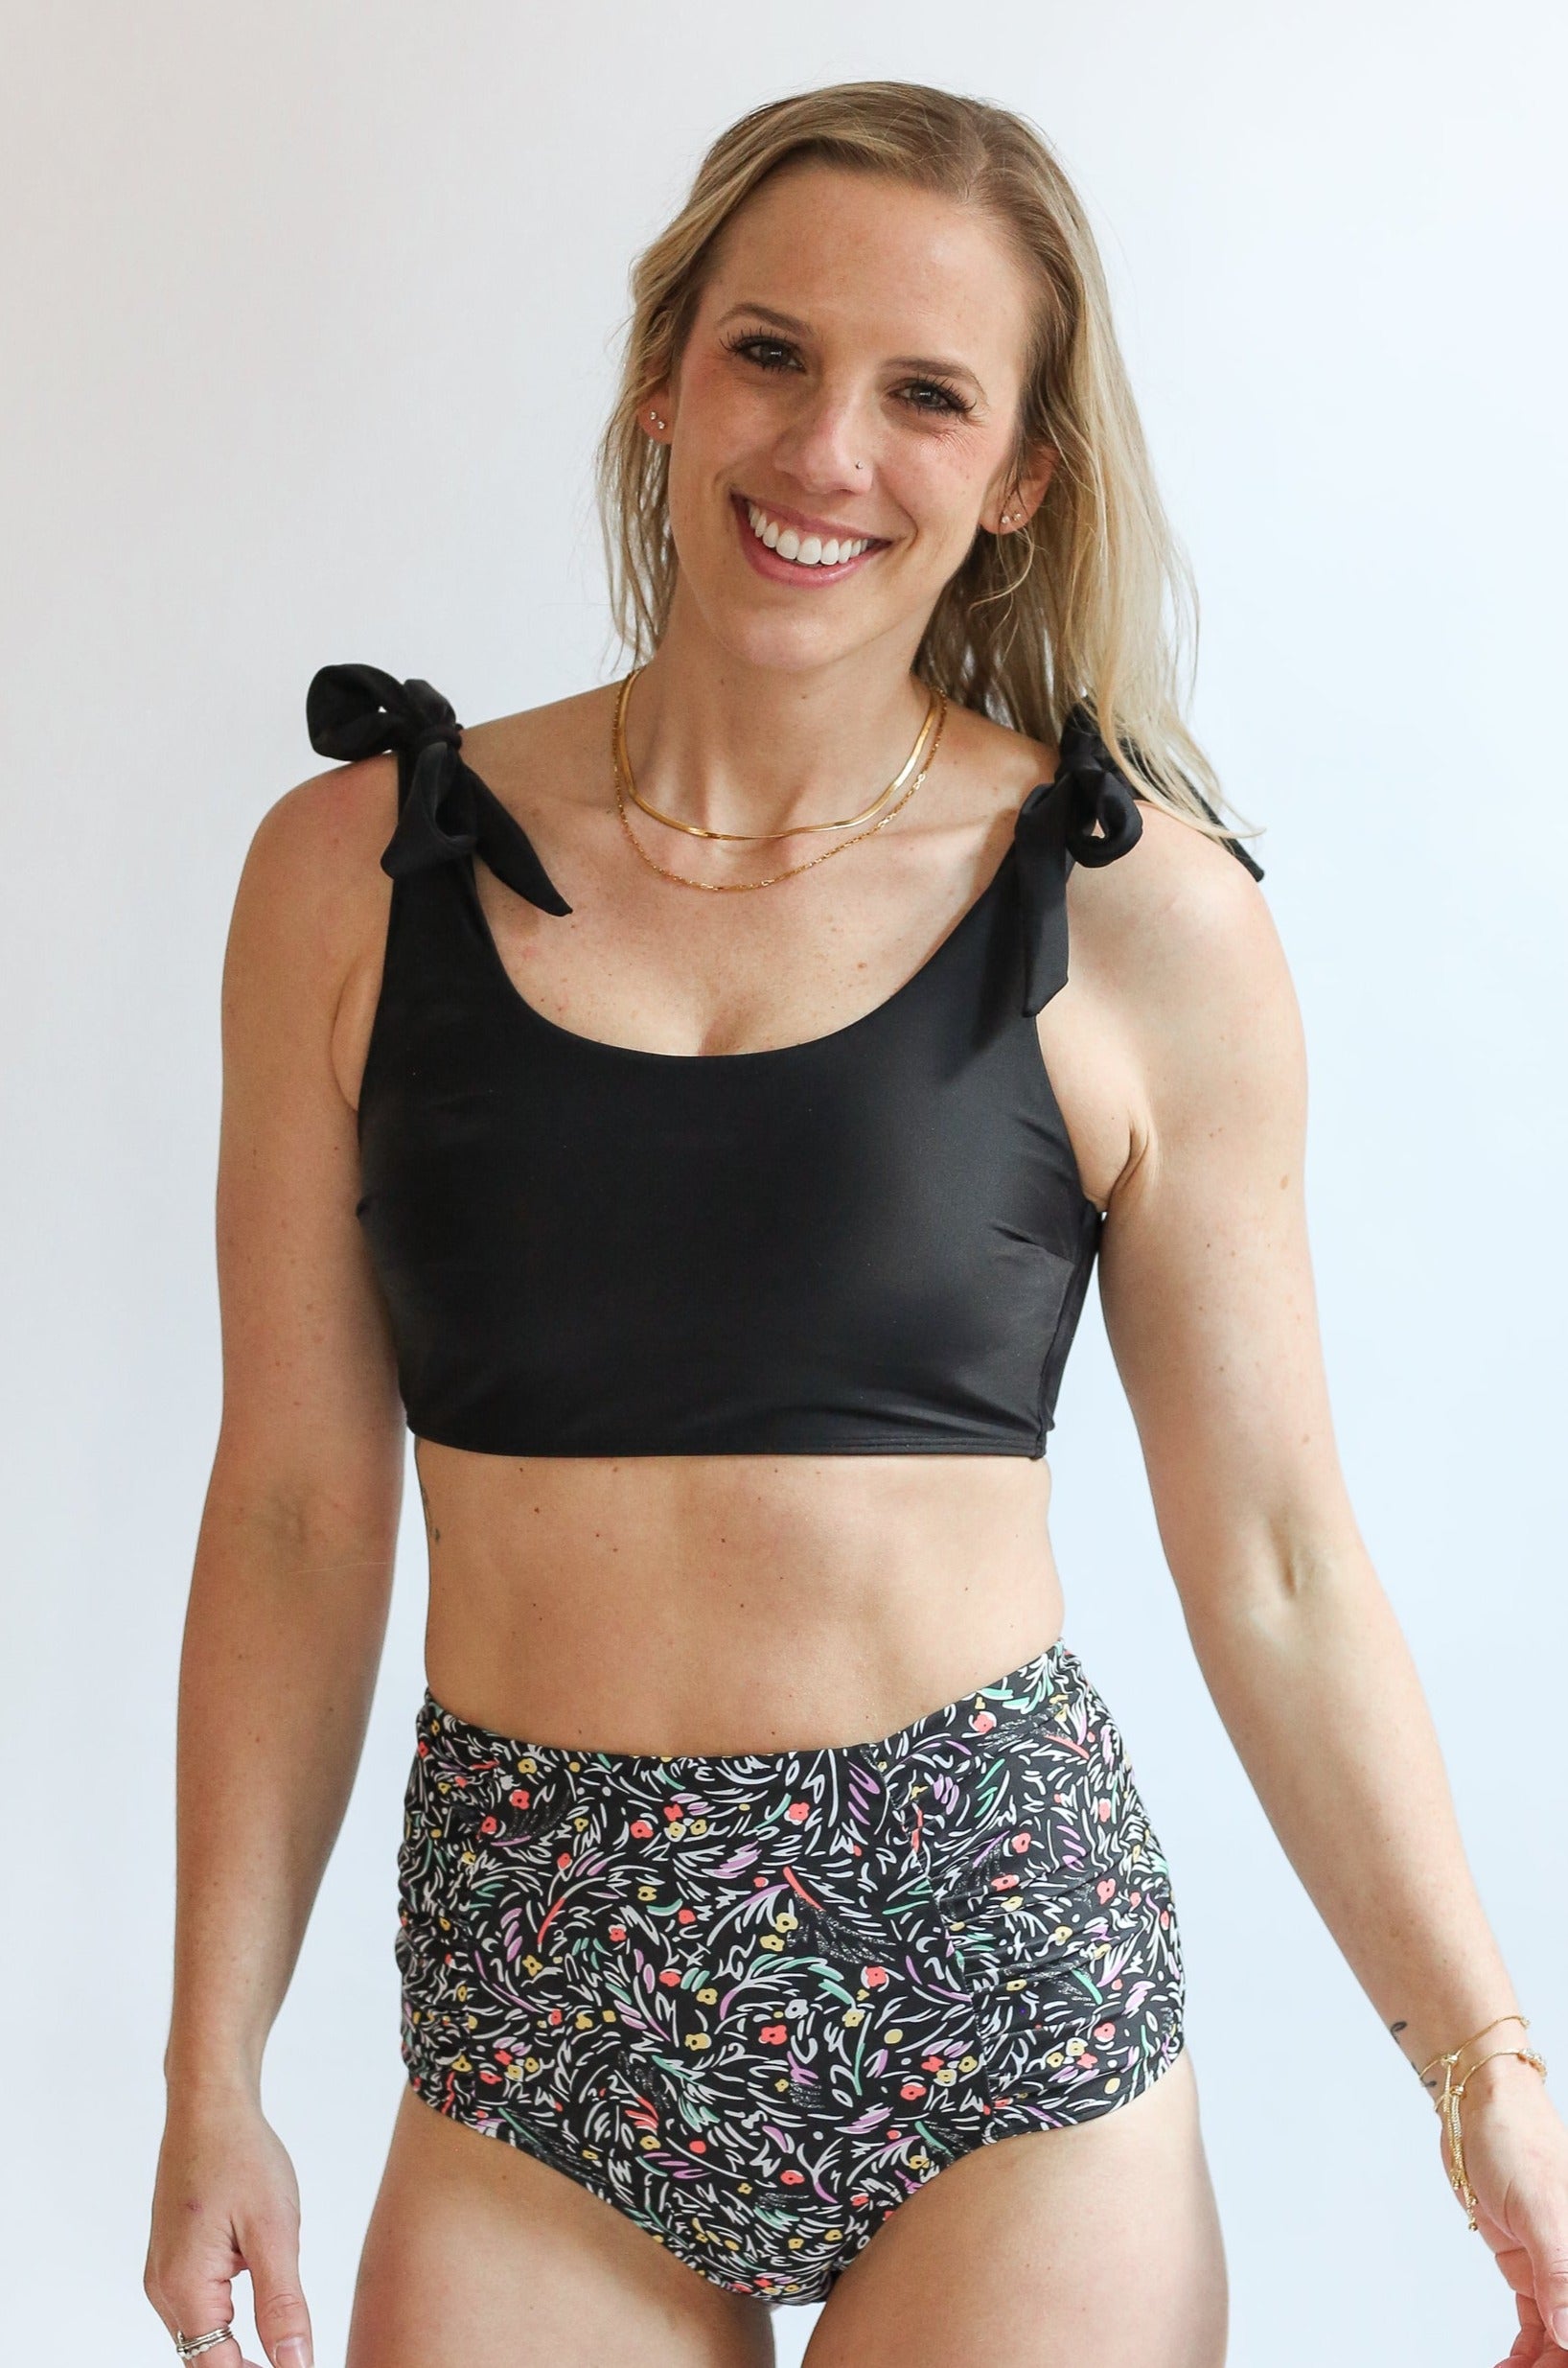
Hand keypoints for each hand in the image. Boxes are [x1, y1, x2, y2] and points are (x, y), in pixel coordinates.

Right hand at [144, 2086, 313, 2367]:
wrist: (209, 2105)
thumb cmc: (241, 2154)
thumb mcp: (274, 2230)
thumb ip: (283, 2304)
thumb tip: (295, 2364)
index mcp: (186, 2286)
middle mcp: (164, 2289)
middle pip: (205, 2358)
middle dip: (248, 2365)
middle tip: (298, 2356)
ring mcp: (163, 2274)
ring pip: (202, 2335)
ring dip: (239, 2343)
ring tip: (286, 2335)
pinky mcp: (172, 2259)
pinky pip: (200, 2306)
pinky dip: (229, 2316)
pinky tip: (262, 2293)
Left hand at [1436, 2052, 1567, 2366]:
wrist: (1480, 2107)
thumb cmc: (1517, 2138)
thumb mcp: (1541, 2206)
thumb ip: (1559, 2271)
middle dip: (1556, 2364)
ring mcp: (1557, 2269)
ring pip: (1560, 2339)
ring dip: (1540, 2365)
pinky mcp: (1531, 2268)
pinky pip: (1538, 2326)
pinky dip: (1526, 2353)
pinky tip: (1511, 2367)